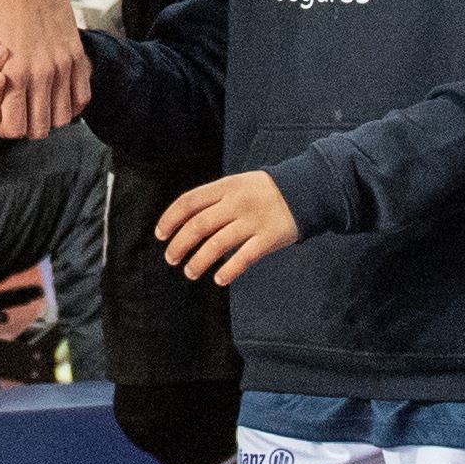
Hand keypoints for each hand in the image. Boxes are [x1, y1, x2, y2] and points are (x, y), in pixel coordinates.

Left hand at [0, 0, 78, 139]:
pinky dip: (70, 103)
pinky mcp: (76, 56)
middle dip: (25, 123)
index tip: (0, 110)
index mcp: (13, 76)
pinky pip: (82, 98)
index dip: (3, 124)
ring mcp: (63, 66)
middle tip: (17, 106)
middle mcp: (42, 75)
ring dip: (48, 114)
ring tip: (36, 99)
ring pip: (63, 118)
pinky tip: (56, 93)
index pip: (13, 130)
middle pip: (40, 129)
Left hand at [152, 170, 304, 286]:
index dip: (170, 219)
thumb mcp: (237, 184)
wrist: (305, 190)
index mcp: (225, 186)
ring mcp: (253, 221)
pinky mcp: (269, 238)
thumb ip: (213, 199)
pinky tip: (219, 279)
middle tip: (171, 258)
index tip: (160, 235)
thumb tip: (183, 222)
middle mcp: (237, 203)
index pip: (189, 202)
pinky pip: (244, 257)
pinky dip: (229, 270)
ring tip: (190, 272)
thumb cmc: (263, 191)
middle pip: (198, 225)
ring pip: (217, 244)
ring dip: (199, 261)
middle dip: (180, 245)